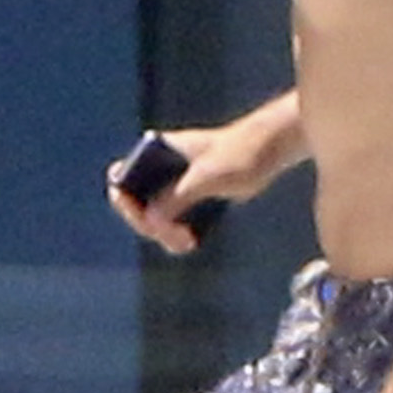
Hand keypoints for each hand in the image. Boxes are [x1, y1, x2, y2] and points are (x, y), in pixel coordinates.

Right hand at [105, 122, 260, 254]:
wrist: (269, 150)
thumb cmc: (238, 154)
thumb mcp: (205, 177)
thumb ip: (176, 197)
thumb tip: (151, 221)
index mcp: (155, 150)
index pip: (122, 176)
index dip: (125, 201)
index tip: (145, 218)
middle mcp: (159, 166)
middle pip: (136, 202)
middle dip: (149, 224)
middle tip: (173, 235)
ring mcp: (174, 183)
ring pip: (153, 216)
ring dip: (163, 233)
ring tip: (186, 242)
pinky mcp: (190, 197)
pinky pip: (171, 220)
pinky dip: (176, 233)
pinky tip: (190, 242)